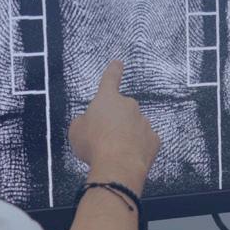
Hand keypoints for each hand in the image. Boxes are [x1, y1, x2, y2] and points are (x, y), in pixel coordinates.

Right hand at [68, 60, 159, 189]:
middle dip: (115, 122)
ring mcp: (143, 122)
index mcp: (107, 99)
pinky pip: (145, 142)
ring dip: (127, 136)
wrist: (118, 166)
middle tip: (104, 139)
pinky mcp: (154, 140)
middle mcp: (128, 106)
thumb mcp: (76, 131)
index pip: (110, 79)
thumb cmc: (94, 145)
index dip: (113, 71)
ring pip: (134, 126)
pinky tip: (130, 158)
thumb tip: (87, 123)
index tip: (118, 63)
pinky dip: (138, 149)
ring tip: (116, 153)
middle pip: (122, 110)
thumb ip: (83, 122)